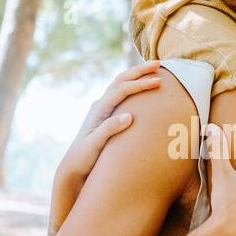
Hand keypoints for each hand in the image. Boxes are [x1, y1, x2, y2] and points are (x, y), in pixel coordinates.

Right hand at [46, 61, 161, 235]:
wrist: (76, 170)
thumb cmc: (98, 150)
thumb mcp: (115, 131)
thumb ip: (127, 119)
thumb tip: (150, 114)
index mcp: (106, 104)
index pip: (123, 81)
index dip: (140, 71)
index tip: (160, 65)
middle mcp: (100, 107)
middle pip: (119, 82)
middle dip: (140, 71)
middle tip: (159, 64)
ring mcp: (95, 122)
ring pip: (114, 98)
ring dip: (135, 88)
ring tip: (154, 83)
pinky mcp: (92, 141)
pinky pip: (105, 129)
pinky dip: (116, 122)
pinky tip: (129, 118)